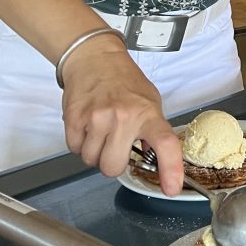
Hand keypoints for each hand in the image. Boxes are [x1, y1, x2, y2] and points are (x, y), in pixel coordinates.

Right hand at [60, 34, 184, 194]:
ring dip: (94, 152)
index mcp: (147, 113)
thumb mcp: (149, 100)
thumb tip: (156, 157)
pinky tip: (87, 125)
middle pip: (112, 168)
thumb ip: (152, 129)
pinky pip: (75, 149)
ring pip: (91, 161)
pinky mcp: (74, 118)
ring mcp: (97, 118)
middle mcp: (123, 117)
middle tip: (115, 144)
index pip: (165, 143)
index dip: (171, 169)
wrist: (95, 58)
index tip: (171, 188)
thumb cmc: (124, 80)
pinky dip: (80, 143)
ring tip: (100, 129)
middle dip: (112, 162)